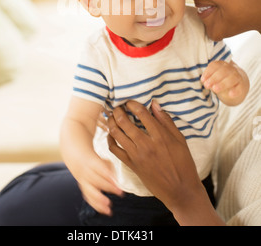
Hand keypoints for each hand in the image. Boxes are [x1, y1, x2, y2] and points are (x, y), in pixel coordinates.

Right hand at [78, 154, 122, 215]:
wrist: (79, 162)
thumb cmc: (96, 163)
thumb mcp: (104, 161)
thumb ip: (111, 170)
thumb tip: (117, 181)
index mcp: (93, 163)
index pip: (102, 169)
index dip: (110, 176)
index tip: (118, 182)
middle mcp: (87, 173)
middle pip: (96, 181)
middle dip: (108, 187)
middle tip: (119, 192)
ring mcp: (84, 183)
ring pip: (90, 193)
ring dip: (100, 201)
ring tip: (109, 208)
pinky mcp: (84, 191)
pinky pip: (89, 199)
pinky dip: (96, 206)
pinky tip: (104, 211)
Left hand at [107, 100, 224, 224]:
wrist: (181, 191)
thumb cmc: (184, 164)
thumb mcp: (180, 140)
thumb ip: (166, 121)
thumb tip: (155, 104)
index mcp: (160, 136)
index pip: (141, 113)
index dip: (133, 104)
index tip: (129, 101)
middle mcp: (146, 144)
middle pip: (125, 121)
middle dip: (118, 110)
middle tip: (117, 106)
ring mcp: (137, 155)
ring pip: (117, 134)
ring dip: (112, 122)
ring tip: (112, 116)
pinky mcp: (132, 165)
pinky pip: (115, 150)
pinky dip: (110, 139)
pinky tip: (111, 133)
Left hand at [201, 60, 248, 105]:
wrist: (239, 85)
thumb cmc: (222, 80)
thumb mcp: (215, 78)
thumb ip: (209, 79)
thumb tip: (204, 82)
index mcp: (222, 65)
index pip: (215, 65)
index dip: (208, 72)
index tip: (202, 80)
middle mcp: (231, 69)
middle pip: (223, 71)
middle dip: (214, 78)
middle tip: (206, 85)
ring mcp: (238, 77)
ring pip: (232, 78)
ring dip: (223, 84)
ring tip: (215, 89)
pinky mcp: (243, 86)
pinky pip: (240, 87)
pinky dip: (236, 91)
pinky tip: (231, 94)